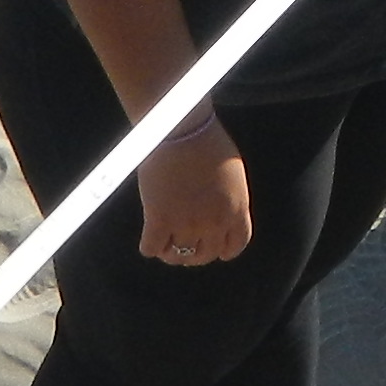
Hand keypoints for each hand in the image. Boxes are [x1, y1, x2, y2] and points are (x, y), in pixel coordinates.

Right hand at [136, 116, 251, 268]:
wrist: (182, 130)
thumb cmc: (207, 142)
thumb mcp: (233, 176)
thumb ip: (229, 200)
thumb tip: (220, 212)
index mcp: (236, 210)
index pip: (234, 246)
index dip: (222, 251)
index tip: (214, 250)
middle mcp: (214, 223)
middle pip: (204, 255)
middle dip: (194, 254)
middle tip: (183, 245)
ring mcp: (186, 223)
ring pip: (177, 256)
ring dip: (170, 252)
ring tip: (164, 243)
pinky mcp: (159, 219)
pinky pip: (151, 248)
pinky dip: (149, 246)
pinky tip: (149, 238)